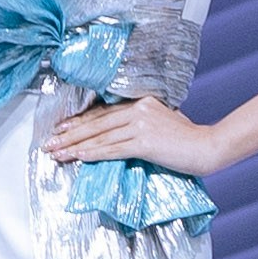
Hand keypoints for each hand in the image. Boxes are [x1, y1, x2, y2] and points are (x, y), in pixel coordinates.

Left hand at [48, 95, 227, 175]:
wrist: (208, 147)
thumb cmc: (187, 140)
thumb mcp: (163, 122)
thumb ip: (141, 122)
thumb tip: (118, 133)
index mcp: (141, 101)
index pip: (103, 113)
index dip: (79, 122)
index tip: (60, 128)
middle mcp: (138, 109)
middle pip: (96, 123)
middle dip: (69, 134)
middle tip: (49, 142)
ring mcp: (141, 124)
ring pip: (100, 137)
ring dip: (75, 147)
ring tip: (56, 153)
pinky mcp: (145, 141)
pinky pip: (112, 149)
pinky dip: (93, 154)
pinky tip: (78, 157)